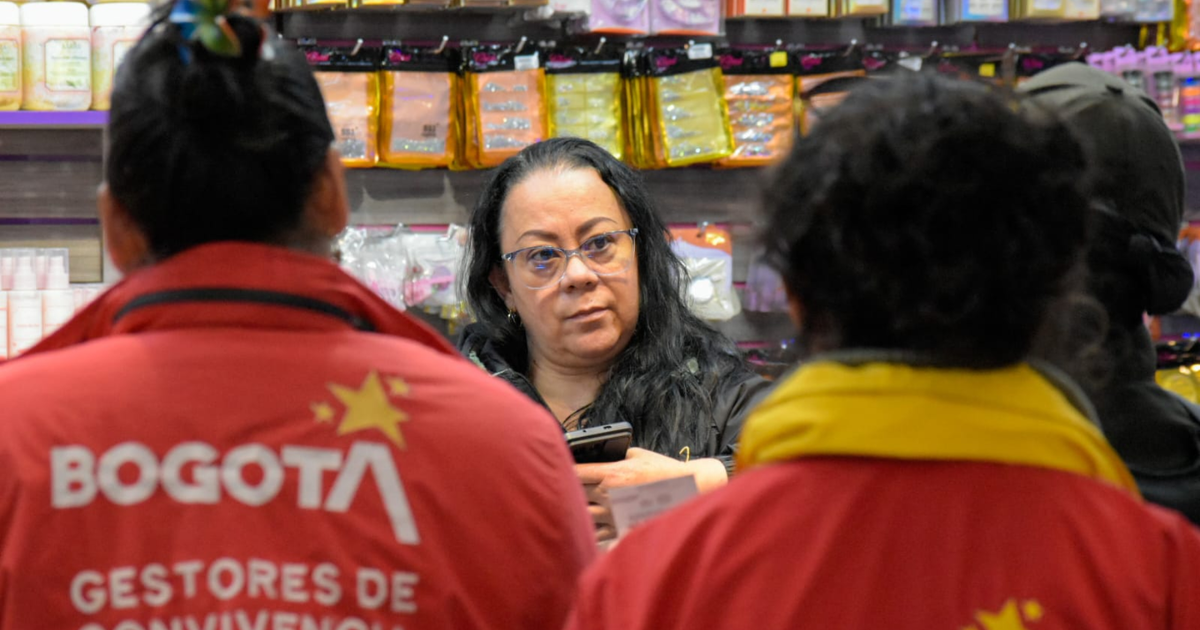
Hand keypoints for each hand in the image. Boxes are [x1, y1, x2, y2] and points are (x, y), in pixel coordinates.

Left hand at [576, 449, 728, 544]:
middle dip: (569, 491)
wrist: (686, 488)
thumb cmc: (663, 469)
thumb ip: (617, 454)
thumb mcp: (637, 453)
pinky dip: (590, 529)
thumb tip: (604, 455)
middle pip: (576, 493)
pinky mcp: (622, 527)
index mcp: (611, 473)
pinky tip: (586, 527)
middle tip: (564, 488)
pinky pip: (597, 533)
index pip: (577, 472)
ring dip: (577, 511)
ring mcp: (614, 513)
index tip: (559, 469)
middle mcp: (609, 494)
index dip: (565, 470)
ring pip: (583, 516)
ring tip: (573, 508)